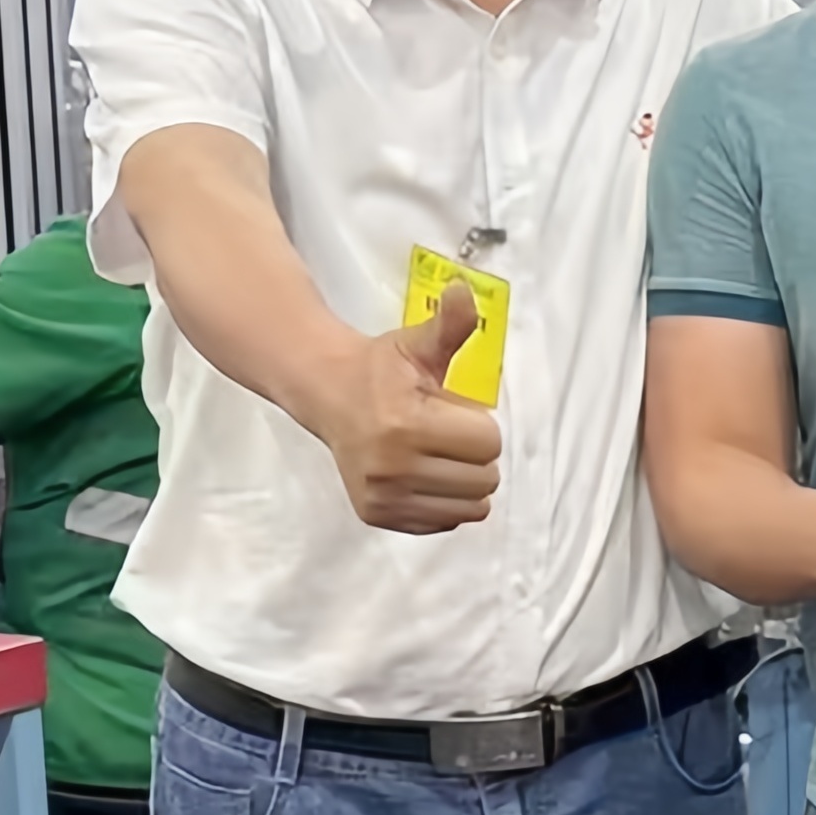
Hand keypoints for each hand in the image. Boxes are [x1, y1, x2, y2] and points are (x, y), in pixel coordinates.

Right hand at [321, 283, 502, 534]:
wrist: (326, 393)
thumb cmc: (381, 370)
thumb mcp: (417, 344)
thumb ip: (449, 325)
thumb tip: (464, 291)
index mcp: (406, 425)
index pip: (489, 443)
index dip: (478, 423)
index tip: (448, 410)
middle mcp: (392, 468)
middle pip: (485, 479)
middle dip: (473, 453)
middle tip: (441, 433)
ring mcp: (383, 497)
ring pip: (472, 507)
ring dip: (464, 481)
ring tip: (434, 454)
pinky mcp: (377, 515)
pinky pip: (445, 523)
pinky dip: (444, 502)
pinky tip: (422, 475)